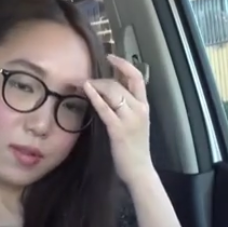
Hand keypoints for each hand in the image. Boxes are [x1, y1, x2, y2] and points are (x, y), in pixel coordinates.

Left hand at [83, 55, 156, 185]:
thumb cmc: (134, 147)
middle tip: (87, 80)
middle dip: (102, 78)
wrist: (139, 170)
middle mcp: (139, 109)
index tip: (110, 56)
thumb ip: (126, 105)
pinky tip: (86, 89)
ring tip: (84, 85)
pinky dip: (95, 97)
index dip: (124, 64)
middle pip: (120, 83)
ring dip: (96, 85)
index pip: (137, 77)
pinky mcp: (119, 129)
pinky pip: (105, 108)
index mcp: (144, 106)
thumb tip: (110, 88)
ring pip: (113, 92)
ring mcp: (130, 119)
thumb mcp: (135, 122)